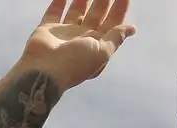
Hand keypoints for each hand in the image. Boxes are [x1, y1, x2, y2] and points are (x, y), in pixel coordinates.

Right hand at [21, 0, 136, 90]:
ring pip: (77, 11)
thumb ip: (116, 38)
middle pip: (96, 15)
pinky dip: (59, 0)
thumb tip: (132, 28)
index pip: (112, 24)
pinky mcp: (47, 29)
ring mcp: (64, 34)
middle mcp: (82, 40)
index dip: (119, 9)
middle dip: (103, 0)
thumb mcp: (102, 52)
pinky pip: (55, 10)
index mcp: (97, 47)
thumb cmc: (75, 63)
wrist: (44, 71)